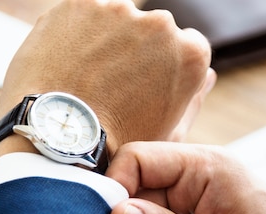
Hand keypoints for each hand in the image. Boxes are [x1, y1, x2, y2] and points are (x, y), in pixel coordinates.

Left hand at [0, 0, 212, 159]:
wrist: (56, 140)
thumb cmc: (115, 147)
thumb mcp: (167, 136)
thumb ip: (194, 100)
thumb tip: (209, 76)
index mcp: (190, 54)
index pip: (187, 45)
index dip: (163, 66)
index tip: (144, 83)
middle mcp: (161, 25)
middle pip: (152, 30)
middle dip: (136, 50)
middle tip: (110, 85)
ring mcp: (119, 10)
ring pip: (116, 20)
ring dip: (106, 40)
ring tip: (85, 78)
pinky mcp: (80, 4)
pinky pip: (82, 16)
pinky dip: (76, 34)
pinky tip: (67, 66)